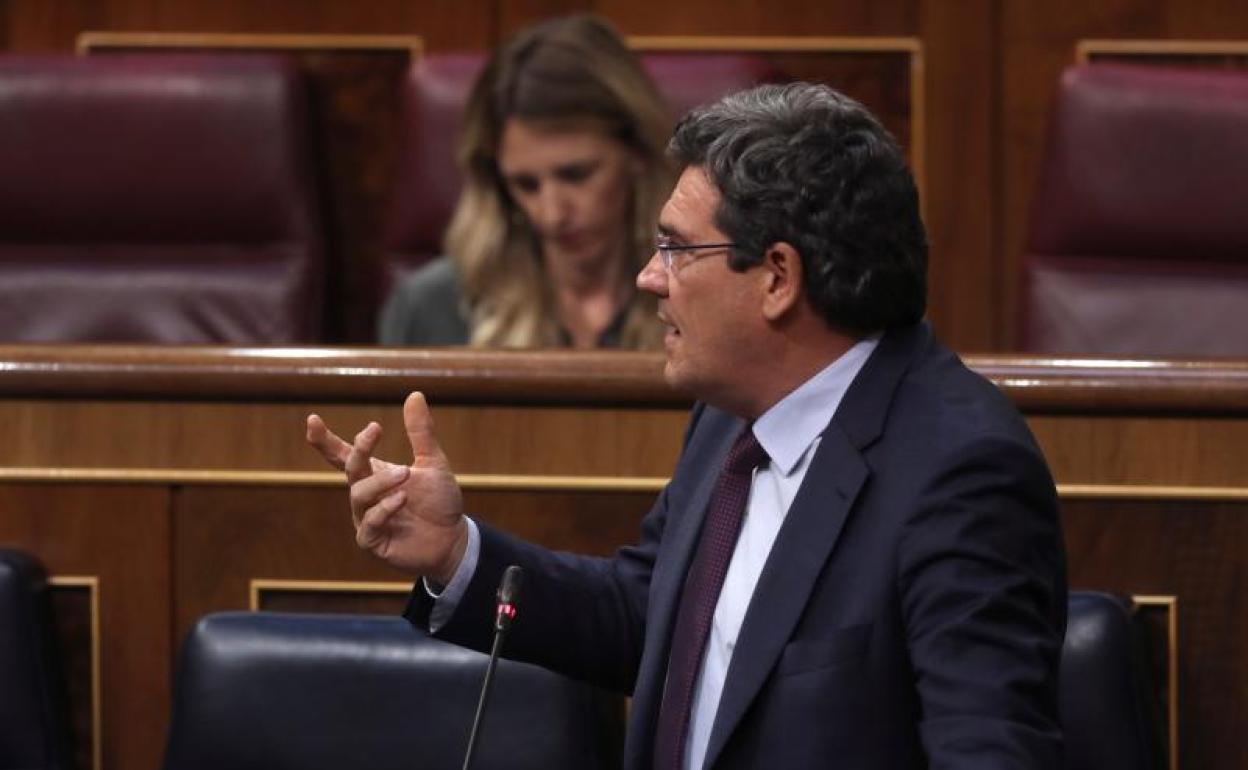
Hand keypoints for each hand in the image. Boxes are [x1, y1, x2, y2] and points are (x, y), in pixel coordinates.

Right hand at [306, 392, 466, 582]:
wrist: (453, 539)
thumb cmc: (438, 501)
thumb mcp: (433, 463)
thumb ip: (421, 433)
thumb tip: (415, 394)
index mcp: (374, 474)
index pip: (343, 455)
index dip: (325, 440)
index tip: (312, 420)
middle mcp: (366, 495)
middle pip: (351, 468)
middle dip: (359, 449)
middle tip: (374, 429)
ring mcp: (366, 519)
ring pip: (359, 495)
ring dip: (380, 481)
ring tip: (406, 474)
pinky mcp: (374, 542)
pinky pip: (368, 524)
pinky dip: (384, 510)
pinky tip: (401, 500)